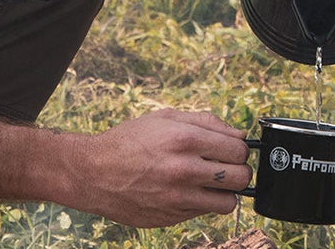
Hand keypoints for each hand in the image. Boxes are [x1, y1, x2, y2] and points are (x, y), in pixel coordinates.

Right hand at [78, 108, 250, 226]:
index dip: (239, 149)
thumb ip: (205, 122)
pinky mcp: (172, 217)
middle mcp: (184, 169)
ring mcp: (179, 197)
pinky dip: (201, 203)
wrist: (94, 172)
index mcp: (184, 139)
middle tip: (224, 166)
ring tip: (210, 182)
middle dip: (237, 170)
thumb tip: (238, 134)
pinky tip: (185, 190)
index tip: (231, 150)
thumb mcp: (164, 118)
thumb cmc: (129, 140)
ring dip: (224, 192)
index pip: (238, 149)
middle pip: (240, 177)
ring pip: (228, 202)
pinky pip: (204, 213)